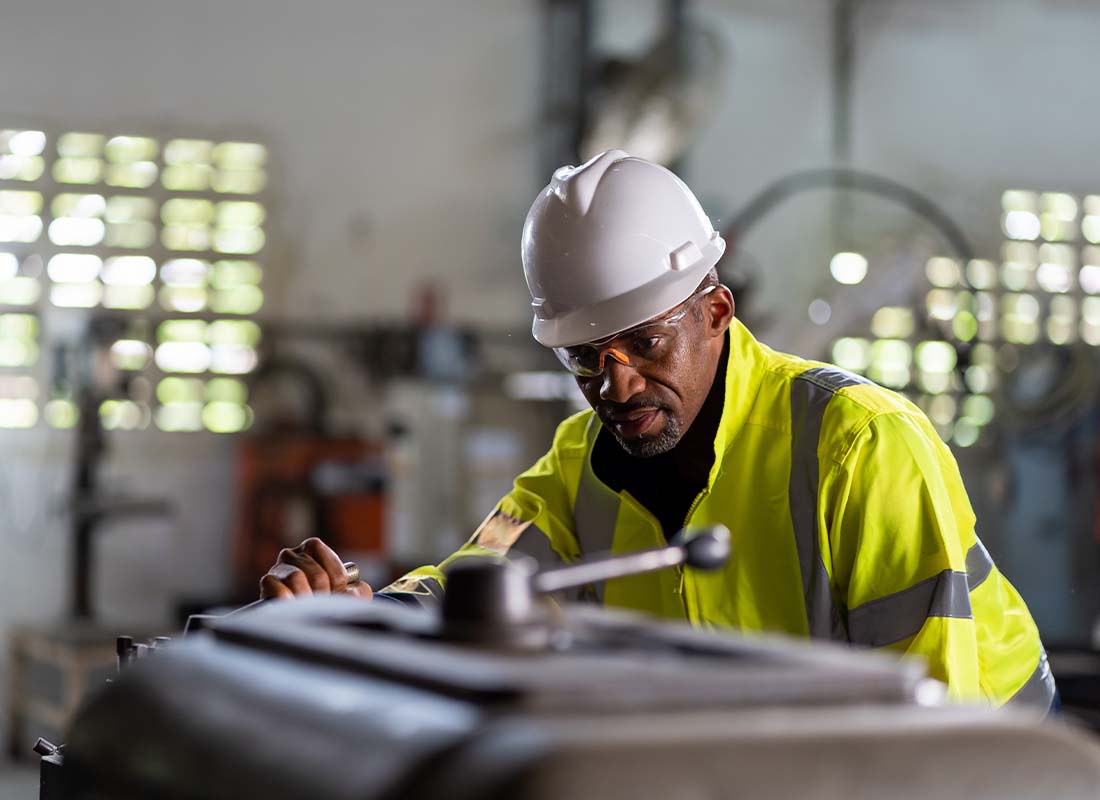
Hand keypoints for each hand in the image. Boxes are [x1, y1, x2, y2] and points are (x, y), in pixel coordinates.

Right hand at [259, 538, 373, 599]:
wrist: (301, 620)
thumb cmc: (328, 601)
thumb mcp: (350, 594)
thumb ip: (358, 591)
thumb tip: (352, 593)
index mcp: (312, 547)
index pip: (328, 558)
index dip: (338, 580)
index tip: (338, 592)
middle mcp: (292, 554)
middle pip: (316, 574)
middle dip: (324, 593)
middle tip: (322, 603)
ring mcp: (277, 568)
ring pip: (296, 578)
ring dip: (306, 597)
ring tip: (308, 606)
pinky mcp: (267, 583)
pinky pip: (277, 589)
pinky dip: (288, 600)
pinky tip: (293, 607)